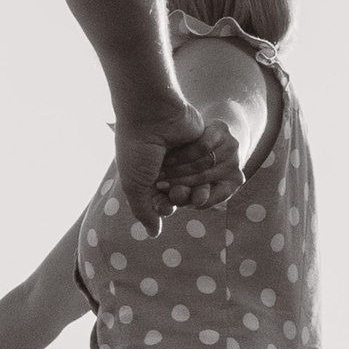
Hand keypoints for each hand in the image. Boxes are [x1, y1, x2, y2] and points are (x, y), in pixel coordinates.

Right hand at [113, 102, 240, 231]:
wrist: (152, 113)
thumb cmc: (138, 148)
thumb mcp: (134, 185)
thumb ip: (144, 212)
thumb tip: (154, 234)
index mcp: (152, 180)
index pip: (169, 205)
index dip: (170, 205)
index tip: (165, 198)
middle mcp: (172, 170)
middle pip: (189, 197)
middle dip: (183, 193)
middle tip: (175, 184)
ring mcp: (189, 158)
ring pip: (202, 182)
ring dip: (189, 174)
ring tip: (175, 162)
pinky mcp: (206, 145)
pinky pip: (213, 163)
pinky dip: (198, 157)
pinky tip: (185, 147)